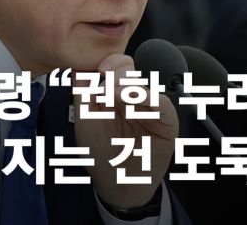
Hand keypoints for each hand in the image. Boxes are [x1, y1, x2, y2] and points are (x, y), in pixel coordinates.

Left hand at [73, 54, 177, 208]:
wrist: (118, 182)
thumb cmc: (101, 152)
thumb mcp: (85, 117)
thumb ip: (83, 90)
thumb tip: (80, 65)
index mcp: (117, 92)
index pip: (116, 65)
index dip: (108, 62)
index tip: (97, 70)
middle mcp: (135, 96)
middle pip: (129, 68)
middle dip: (114, 73)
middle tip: (103, 89)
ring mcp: (151, 106)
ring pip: (142, 82)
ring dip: (124, 85)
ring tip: (110, 97)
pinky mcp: (166, 120)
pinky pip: (159, 101)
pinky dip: (143, 96)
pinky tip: (125, 98)